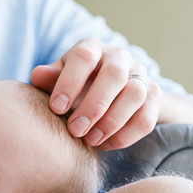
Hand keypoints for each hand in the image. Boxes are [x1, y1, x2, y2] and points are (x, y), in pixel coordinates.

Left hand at [30, 38, 161, 149]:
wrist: (104, 91)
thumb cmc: (72, 84)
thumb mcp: (57, 79)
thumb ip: (49, 78)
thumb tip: (37, 76)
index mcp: (91, 48)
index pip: (84, 56)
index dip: (70, 82)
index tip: (56, 109)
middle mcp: (119, 56)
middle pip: (115, 75)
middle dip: (94, 106)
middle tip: (75, 130)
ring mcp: (140, 74)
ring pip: (135, 95)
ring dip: (112, 121)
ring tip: (90, 140)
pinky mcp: (154, 95)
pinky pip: (147, 117)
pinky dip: (126, 135)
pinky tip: (105, 145)